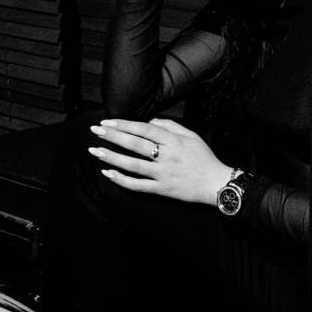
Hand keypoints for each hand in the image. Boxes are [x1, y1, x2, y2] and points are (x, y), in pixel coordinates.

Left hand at [88, 117, 232, 205]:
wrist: (216, 184)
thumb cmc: (204, 158)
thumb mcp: (191, 135)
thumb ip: (170, 126)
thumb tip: (149, 121)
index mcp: (173, 141)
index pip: (144, 129)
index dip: (124, 124)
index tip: (108, 122)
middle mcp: (167, 156)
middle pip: (135, 144)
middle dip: (113, 136)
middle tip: (95, 131)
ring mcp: (163, 174)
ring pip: (133, 165)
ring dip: (112, 157)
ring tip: (96, 151)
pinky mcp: (162, 190)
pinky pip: (138, 185)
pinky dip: (122, 180)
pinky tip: (108, 174)